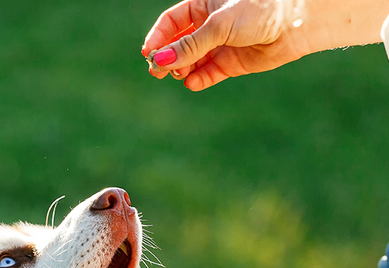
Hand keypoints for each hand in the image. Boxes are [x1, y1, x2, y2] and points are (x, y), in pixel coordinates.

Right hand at [142, 0, 306, 90]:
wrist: (296, 24)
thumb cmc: (259, 10)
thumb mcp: (219, 25)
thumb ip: (189, 45)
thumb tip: (160, 60)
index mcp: (204, 4)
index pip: (172, 22)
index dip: (159, 38)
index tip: (149, 54)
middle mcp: (210, 25)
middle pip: (178, 44)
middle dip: (168, 58)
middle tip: (157, 71)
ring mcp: (220, 45)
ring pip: (191, 61)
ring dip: (182, 69)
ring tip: (179, 75)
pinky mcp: (231, 64)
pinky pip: (208, 74)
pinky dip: (198, 80)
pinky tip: (192, 82)